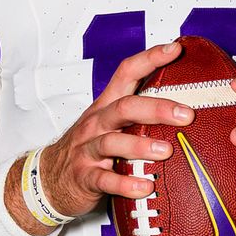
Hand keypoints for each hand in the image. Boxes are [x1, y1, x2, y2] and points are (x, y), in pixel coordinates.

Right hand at [37, 43, 194, 217]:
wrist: (49, 178)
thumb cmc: (90, 146)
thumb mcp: (110, 123)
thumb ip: (139, 112)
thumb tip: (185, 103)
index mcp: (107, 105)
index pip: (127, 73)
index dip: (150, 58)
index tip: (175, 49)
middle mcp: (97, 123)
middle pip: (124, 108)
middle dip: (156, 108)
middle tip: (186, 115)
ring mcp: (88, 149)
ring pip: (112, 142)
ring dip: (140, 146)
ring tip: (166, 151)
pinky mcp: (85, 176)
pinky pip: (104, 179)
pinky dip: (125, 183)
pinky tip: (145, 186)